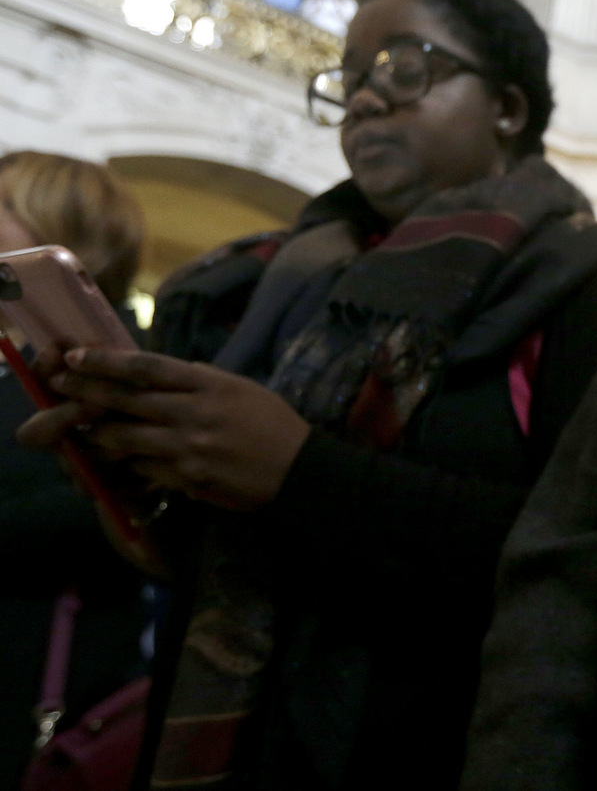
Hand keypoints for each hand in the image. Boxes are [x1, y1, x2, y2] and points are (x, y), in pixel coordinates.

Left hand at [17, 348, 310, 511]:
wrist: (298, 468)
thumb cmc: (274, 424)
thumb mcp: (242, 389)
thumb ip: (203, 380)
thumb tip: (171, 369)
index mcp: (209, 385)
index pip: (147, 367)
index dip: (108, 361)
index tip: (79, 356)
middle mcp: (194, 413)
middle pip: (127, 399)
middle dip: (88, 392)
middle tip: (60, 385)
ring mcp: (189, 447)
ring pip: (127, 436)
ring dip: (101, 431)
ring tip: (85, 426)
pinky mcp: (188, 477)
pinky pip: (145, 467)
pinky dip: (130, 461)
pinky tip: (122, 458)